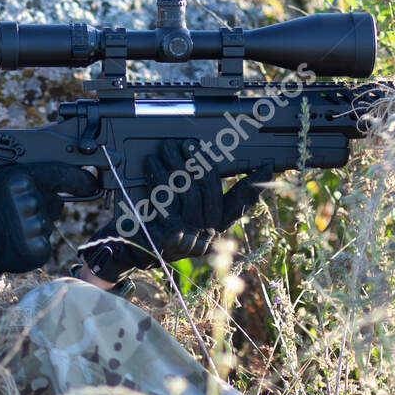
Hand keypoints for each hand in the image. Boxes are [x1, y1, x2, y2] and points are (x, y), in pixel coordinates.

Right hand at [0, 163, 98, 275]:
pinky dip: (31, 245)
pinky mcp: (37, 251)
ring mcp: (36, 228)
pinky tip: (12, 243)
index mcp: (21, 180)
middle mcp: (32, 201)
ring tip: (9, 230)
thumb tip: (54, 182)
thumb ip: (26, 180)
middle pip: (56, 204)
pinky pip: (43, 245)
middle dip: (44, 208)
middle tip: (18, 215)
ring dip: (35, 228)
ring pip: (48, 225)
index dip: (80, 180)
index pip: (62, 175)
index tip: (91, 182)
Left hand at [81, 139, 270, 283]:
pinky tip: (152, 164)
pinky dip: (158, 178)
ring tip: (166, 149)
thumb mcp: (186, 211)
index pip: (238, 204)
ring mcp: (188, 236)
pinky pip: (165, 199)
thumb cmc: (159, 225)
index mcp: (215, 228)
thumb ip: (206, 195)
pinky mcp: (167, 236)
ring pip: (187, 192)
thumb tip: (234, 168)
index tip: (265, 166)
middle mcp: (206, 235)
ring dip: (176, 165)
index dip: (253, 186)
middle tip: (188, 144)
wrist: (129, 250)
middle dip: (198, 163)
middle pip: (208, 191)